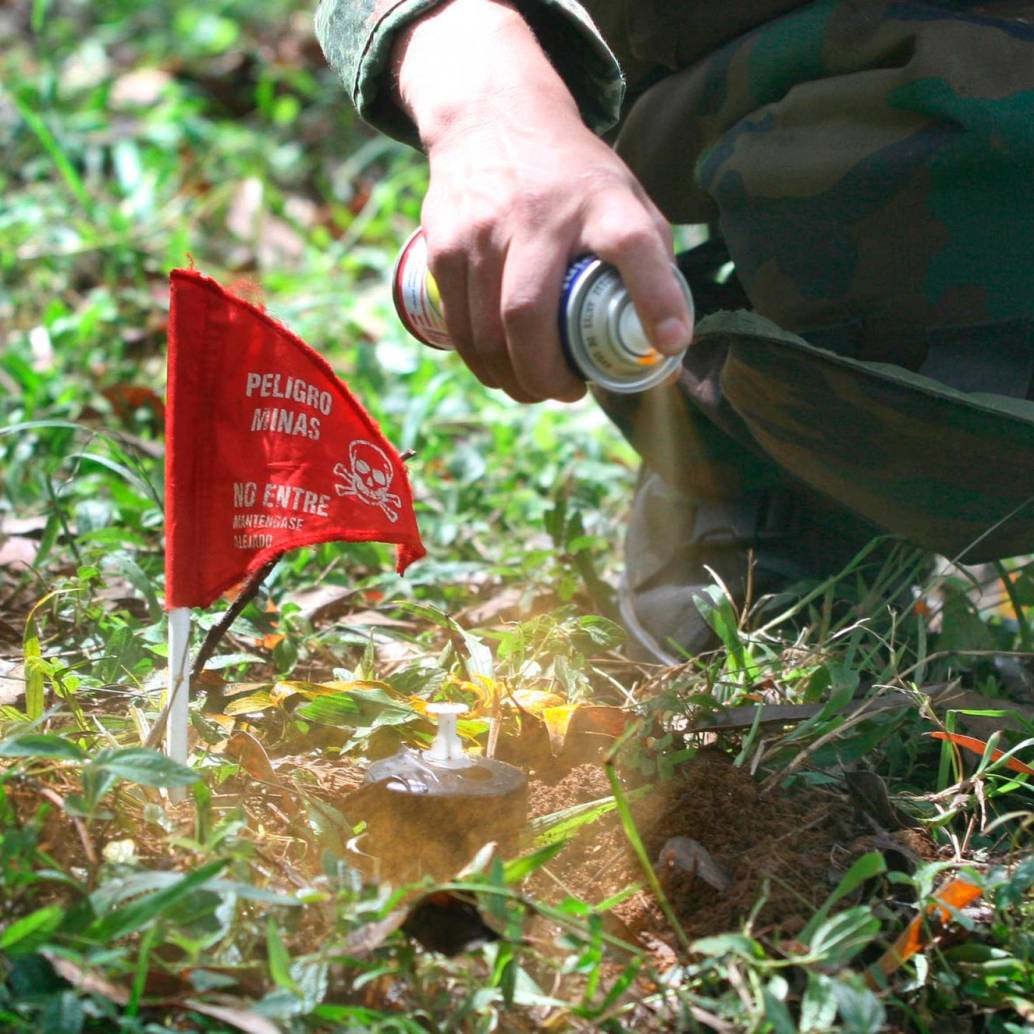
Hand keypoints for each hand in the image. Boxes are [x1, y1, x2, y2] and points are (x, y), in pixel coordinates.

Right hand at [393, 0, 692, 402]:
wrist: (492, 115)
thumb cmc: (573, 178)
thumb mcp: (625, 199)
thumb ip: (653, 264)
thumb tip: (667, 351)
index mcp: (602, 202)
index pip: (633, 245)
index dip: (654, 297)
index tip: (667, 344)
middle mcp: (540, 214)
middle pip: (529, 315)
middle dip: (546, 376)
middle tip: (568, 392)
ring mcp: (484, 229)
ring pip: (487, 332)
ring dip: (511, 379)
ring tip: (533, 388)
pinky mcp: (445, 243)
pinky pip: (458, 325)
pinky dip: (480, 361)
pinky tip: (498, 367)